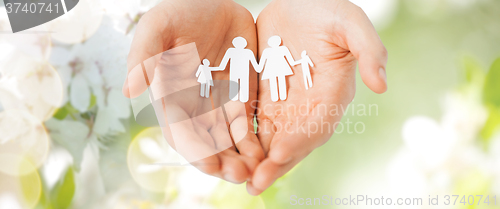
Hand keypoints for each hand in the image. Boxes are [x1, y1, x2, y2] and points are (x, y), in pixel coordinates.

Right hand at [123, 0, 263, 183]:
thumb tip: (129, 91)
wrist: (215, 1)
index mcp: (171, 96)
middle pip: (208, 142)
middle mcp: (195, 105)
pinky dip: (256, 137)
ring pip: (230, 137)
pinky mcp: (243, 93)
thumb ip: (144, 57)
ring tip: (256, 169)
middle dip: (222, 161)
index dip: (194, 150)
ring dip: (241, 156)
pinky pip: (249, 120)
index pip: (181, 131)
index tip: (210, 165)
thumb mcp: (158, 27)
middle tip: (240, 174)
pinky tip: (267, 151)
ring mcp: (220, 101)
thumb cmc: (180, 11)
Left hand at [248, 0, 387, 194]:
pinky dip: (242, 137)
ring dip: (256, 159)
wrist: (301, 3)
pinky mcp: (265, 95)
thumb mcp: (352, 23)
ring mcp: (286, 103)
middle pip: (293, 140)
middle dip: (275, 163)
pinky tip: (227, 151)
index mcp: (332, 94)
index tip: (279, 153)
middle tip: (255, 183)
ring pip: (271, 137)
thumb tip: (381, 85)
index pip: (317, 124)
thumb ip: (370, 50)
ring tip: (239, 177)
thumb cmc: (329, 11)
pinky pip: (253, 120)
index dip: (300, 140)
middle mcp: (309, 106)